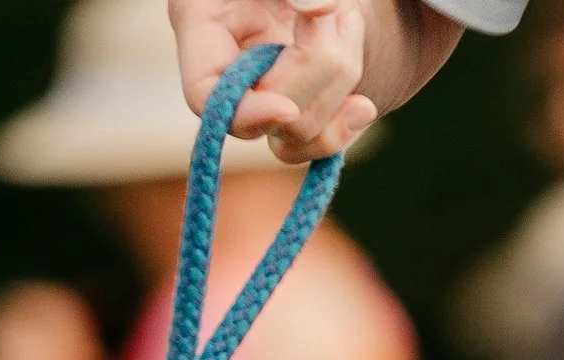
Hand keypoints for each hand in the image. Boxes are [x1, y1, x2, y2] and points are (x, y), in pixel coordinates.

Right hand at [169, 0, 378, 161]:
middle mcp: (227, 66)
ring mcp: (262, 91)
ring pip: (298, 131)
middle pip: (265, 111)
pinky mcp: (296, 106)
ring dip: (339, 80)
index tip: (286, 109)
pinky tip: (361, 107)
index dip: (245, 111)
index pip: (204, 93)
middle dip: (316, 65)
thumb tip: (318, 10)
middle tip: (338, 12)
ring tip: (348, 22)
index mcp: (202, 20)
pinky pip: (315, 142)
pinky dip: (344, 124)